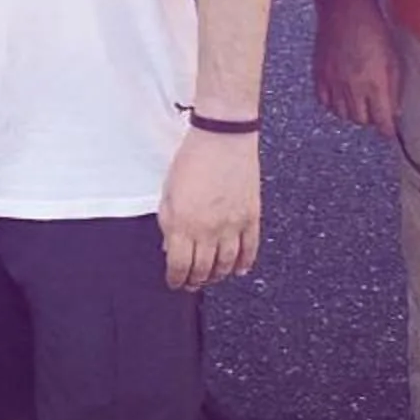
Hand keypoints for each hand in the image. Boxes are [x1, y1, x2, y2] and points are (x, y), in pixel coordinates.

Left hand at [159, 131, 261, 289]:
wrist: (223, 136)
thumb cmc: (193, 158)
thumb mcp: (168, 190)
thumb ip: (168, 222)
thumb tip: (170, 246)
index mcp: (184, 222)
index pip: (179, 266)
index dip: (176, 279)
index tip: (175, 282)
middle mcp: (209, 229)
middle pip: (203, 270)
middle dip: (195, 281)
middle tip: (191, 282)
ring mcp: (233, 224)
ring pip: (227, 265)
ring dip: (218, 276)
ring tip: (212, 277)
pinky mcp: (251, 216)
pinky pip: (250, 249)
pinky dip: (245, 263)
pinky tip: (239, 269)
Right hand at [313, 0, 401, 138]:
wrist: (345, 9)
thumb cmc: (374, 29)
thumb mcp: (393, 57)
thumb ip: (395, 86)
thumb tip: (396, 110)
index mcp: (374, 84)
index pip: (381, 120)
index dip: (387, 129)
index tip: (390, 132)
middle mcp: (352, 88)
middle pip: (361, 120)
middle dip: (370, 119)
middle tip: (375, 111)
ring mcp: (333, 82)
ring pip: (342, 114)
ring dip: (352, 113)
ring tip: (358, 103)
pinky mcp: (319, 75)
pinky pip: (324, 101)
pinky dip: (333, 104)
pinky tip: (340, 96)